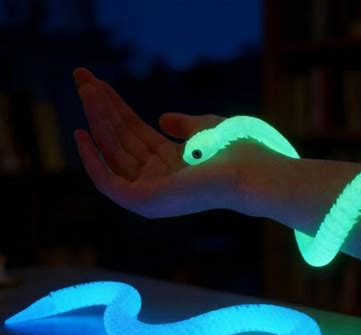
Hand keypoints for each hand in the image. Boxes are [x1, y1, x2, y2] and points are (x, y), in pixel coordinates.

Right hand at [73, 67, 250, 217]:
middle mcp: (158, 178)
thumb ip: (183, 124)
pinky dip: (92, 160)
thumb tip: (162, 118)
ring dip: (97, 120)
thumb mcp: (204, 128)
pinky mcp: (144, 202)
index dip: (117, 107)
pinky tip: (80, 133)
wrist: (251, 171)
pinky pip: (108, 182)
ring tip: (84, 88)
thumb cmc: (236, 150)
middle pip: (121, 139)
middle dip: (100, 108)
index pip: (135, 132)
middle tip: (81, 76)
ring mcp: (151, 191)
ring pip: (113, 153)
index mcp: (172, 163)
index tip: (98, 84)